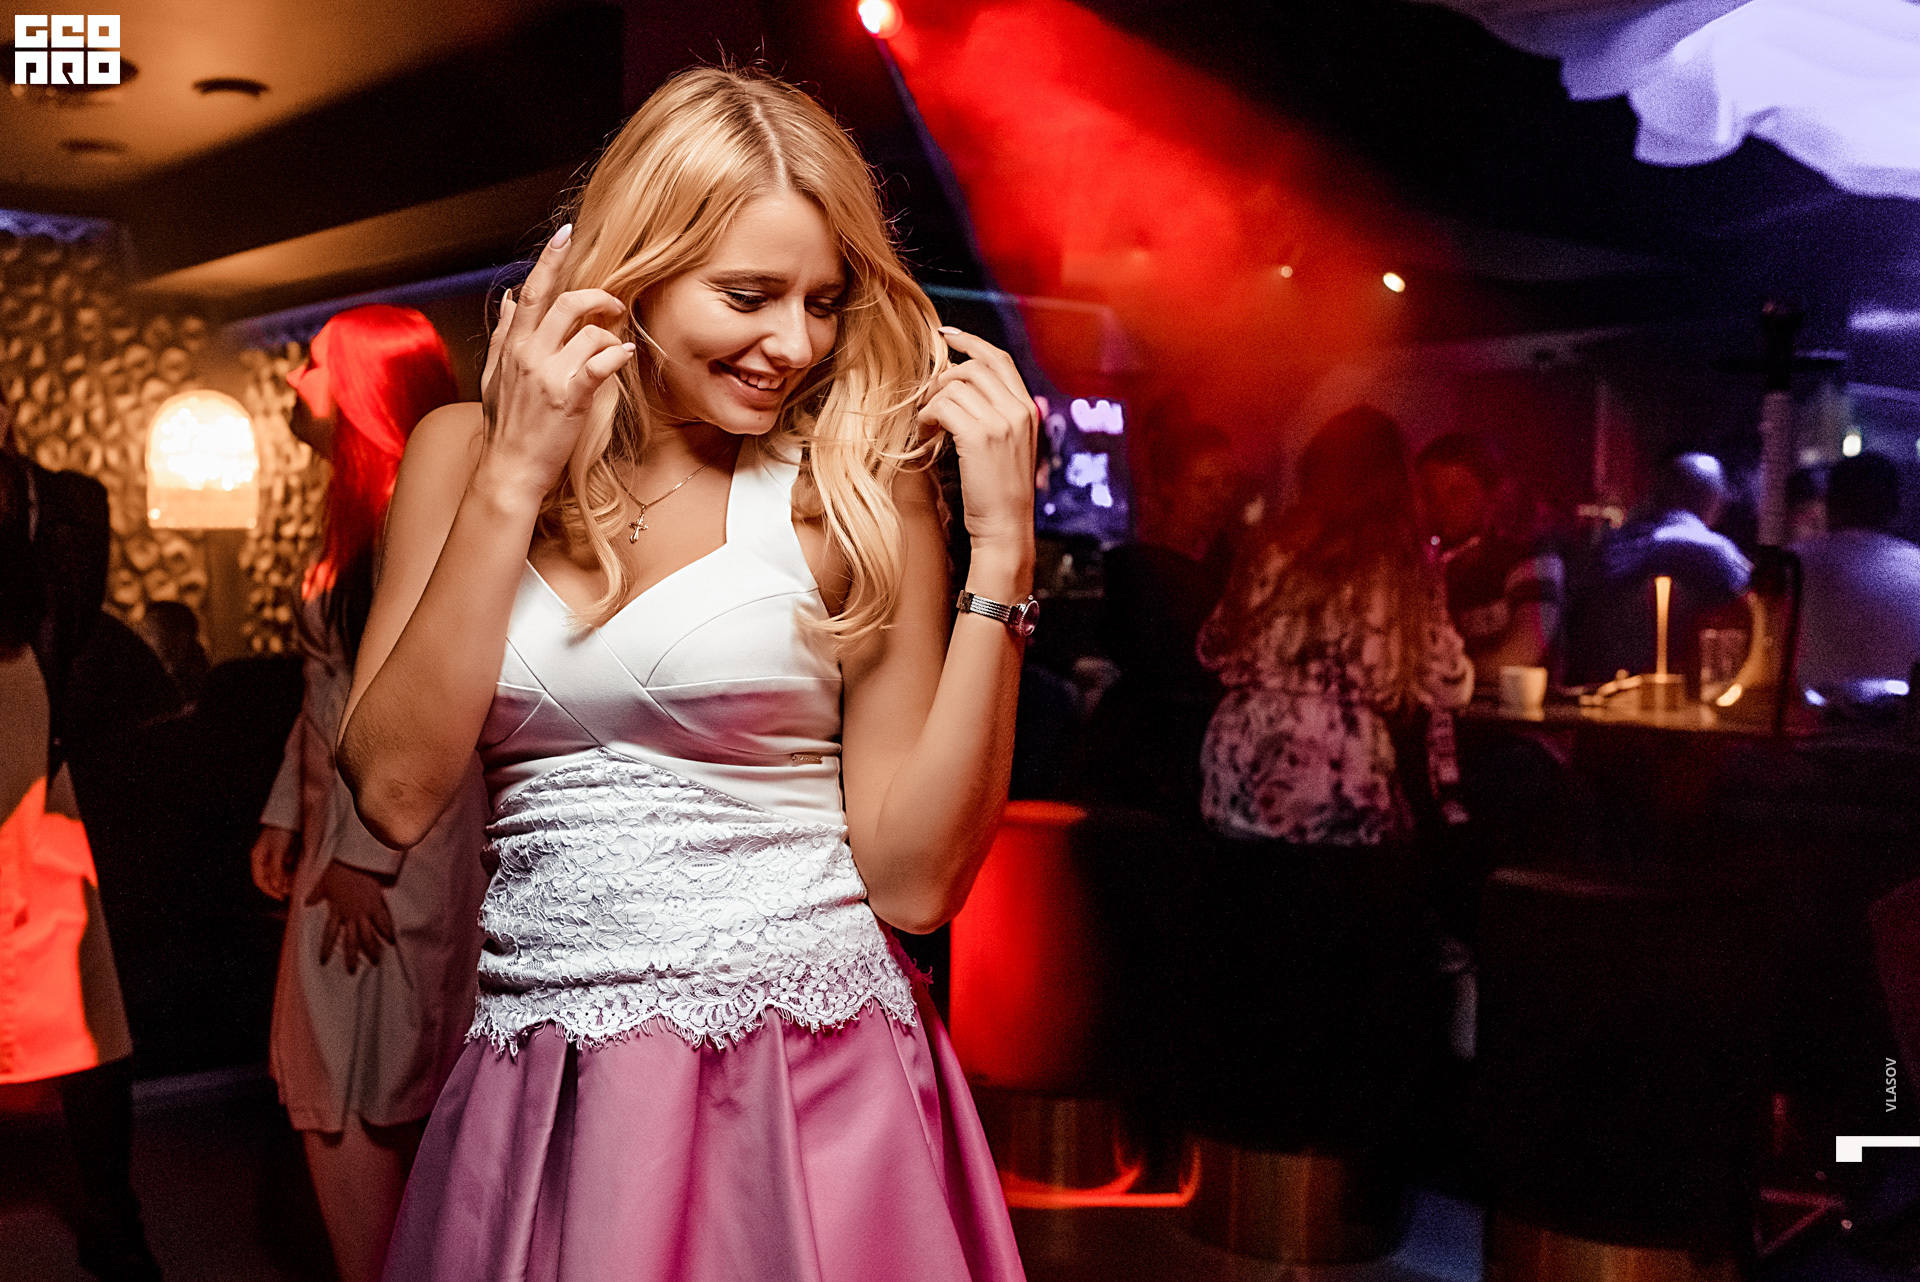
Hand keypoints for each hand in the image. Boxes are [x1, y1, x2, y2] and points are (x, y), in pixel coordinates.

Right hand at [249, 825, 299, 900]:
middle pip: (270, 878)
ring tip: (297, 884)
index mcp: (258, 857)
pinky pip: (287, 865)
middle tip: (292, 892)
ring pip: (279, 873)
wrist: (293, 813)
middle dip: (280, 887)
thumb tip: (278, 886)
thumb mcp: (278, 852)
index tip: (282, 897)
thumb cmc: (281, 831)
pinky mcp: (286, 850)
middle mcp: (265, 857)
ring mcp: (275, 853)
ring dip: (287, 880)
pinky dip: (293, 871)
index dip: (270, 891)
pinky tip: (300, 874)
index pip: (260, 881)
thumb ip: (276, 870)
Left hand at [306, 860, 397, 974]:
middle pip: (351, 941)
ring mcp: (365, 911)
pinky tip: (392, 941)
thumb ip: (316, 894)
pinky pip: (383, 921)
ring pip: (368, 935)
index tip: (323, 962)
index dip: (326, 949)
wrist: (356, 860)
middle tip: (352, 971)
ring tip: (376, 960)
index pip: (329, 934)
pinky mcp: (377, 904)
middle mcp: (350, 915)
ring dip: (372, 949)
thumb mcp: (323, 882)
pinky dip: (387, 931)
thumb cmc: (339, 870)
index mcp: (336, 911)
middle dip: (351, 957)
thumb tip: (306, 903)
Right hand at [479, 223, 635, 500]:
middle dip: (596, 294)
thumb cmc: (506, 425)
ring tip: (615, 343)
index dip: (550, 260)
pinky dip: (615, 354)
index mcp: (512, 345)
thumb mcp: (494, 374)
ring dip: (609, 332)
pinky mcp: (569, 396)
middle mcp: (527, 353)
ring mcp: (547, 374)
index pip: (530, 291)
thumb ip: (503, 333)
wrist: (508, 468)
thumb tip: (507, 297)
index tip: (566, 233)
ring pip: (587, 330)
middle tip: (614, 301)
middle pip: (562, 302)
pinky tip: (622, 354)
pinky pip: (599, 362)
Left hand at [916, 327, 1037, 566]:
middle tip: (927, 400)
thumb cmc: (999, 493)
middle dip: (943, 377)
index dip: (970, 342)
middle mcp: (1019, 409)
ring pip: (954, 385)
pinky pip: (943, 406)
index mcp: (1028, 409)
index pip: (999, 359)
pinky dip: (927, 417)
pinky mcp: (980, 437)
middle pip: (973, 366)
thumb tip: (959, 388)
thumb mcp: (1008, 447)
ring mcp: (1002, 422)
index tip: (945, 335)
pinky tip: (926, 433)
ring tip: (927, 424)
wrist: (1006, 527)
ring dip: (931, 401)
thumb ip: (996, 416)